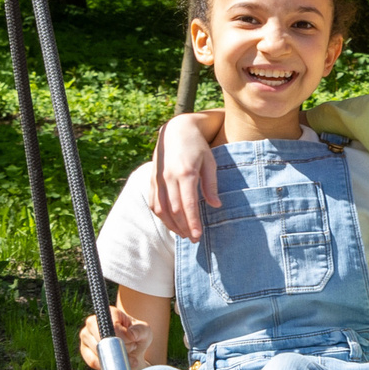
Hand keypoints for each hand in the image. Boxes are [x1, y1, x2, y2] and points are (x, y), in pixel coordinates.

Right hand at [79, 306, 152, 369]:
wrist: (133, 352)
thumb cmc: (138, 337)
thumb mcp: (145, 332)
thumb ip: (140, 331)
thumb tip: (129, 335)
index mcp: (109, 313)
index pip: (111, 325)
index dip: (122, 337)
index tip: (132, 342)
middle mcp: (93, 321)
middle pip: (102, 338)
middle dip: (119, 348)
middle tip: (130, 349)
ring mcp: (86, 336)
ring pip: (98, 350)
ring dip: (114, 357)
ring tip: (126, 354)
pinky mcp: (84, 351)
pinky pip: (92, 361)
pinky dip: (106, 365)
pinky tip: (117, 364)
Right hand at [147, 112, 223, 240]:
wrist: (176, 130)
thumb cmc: (197, 147)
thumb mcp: (210, 162)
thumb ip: (211, 184)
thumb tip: (216, 206)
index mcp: (186, 173)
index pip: (188, 204)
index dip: (193, 222)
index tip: (198, 236)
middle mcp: (169, 177)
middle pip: (174, 210)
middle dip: (184, 227)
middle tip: (194, 239)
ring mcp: (158, 179)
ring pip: (161, 209)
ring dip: (171, 225)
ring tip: (183, 234)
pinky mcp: (151, 180)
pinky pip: (153, 202)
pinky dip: (161, 216)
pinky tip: (170, 223)